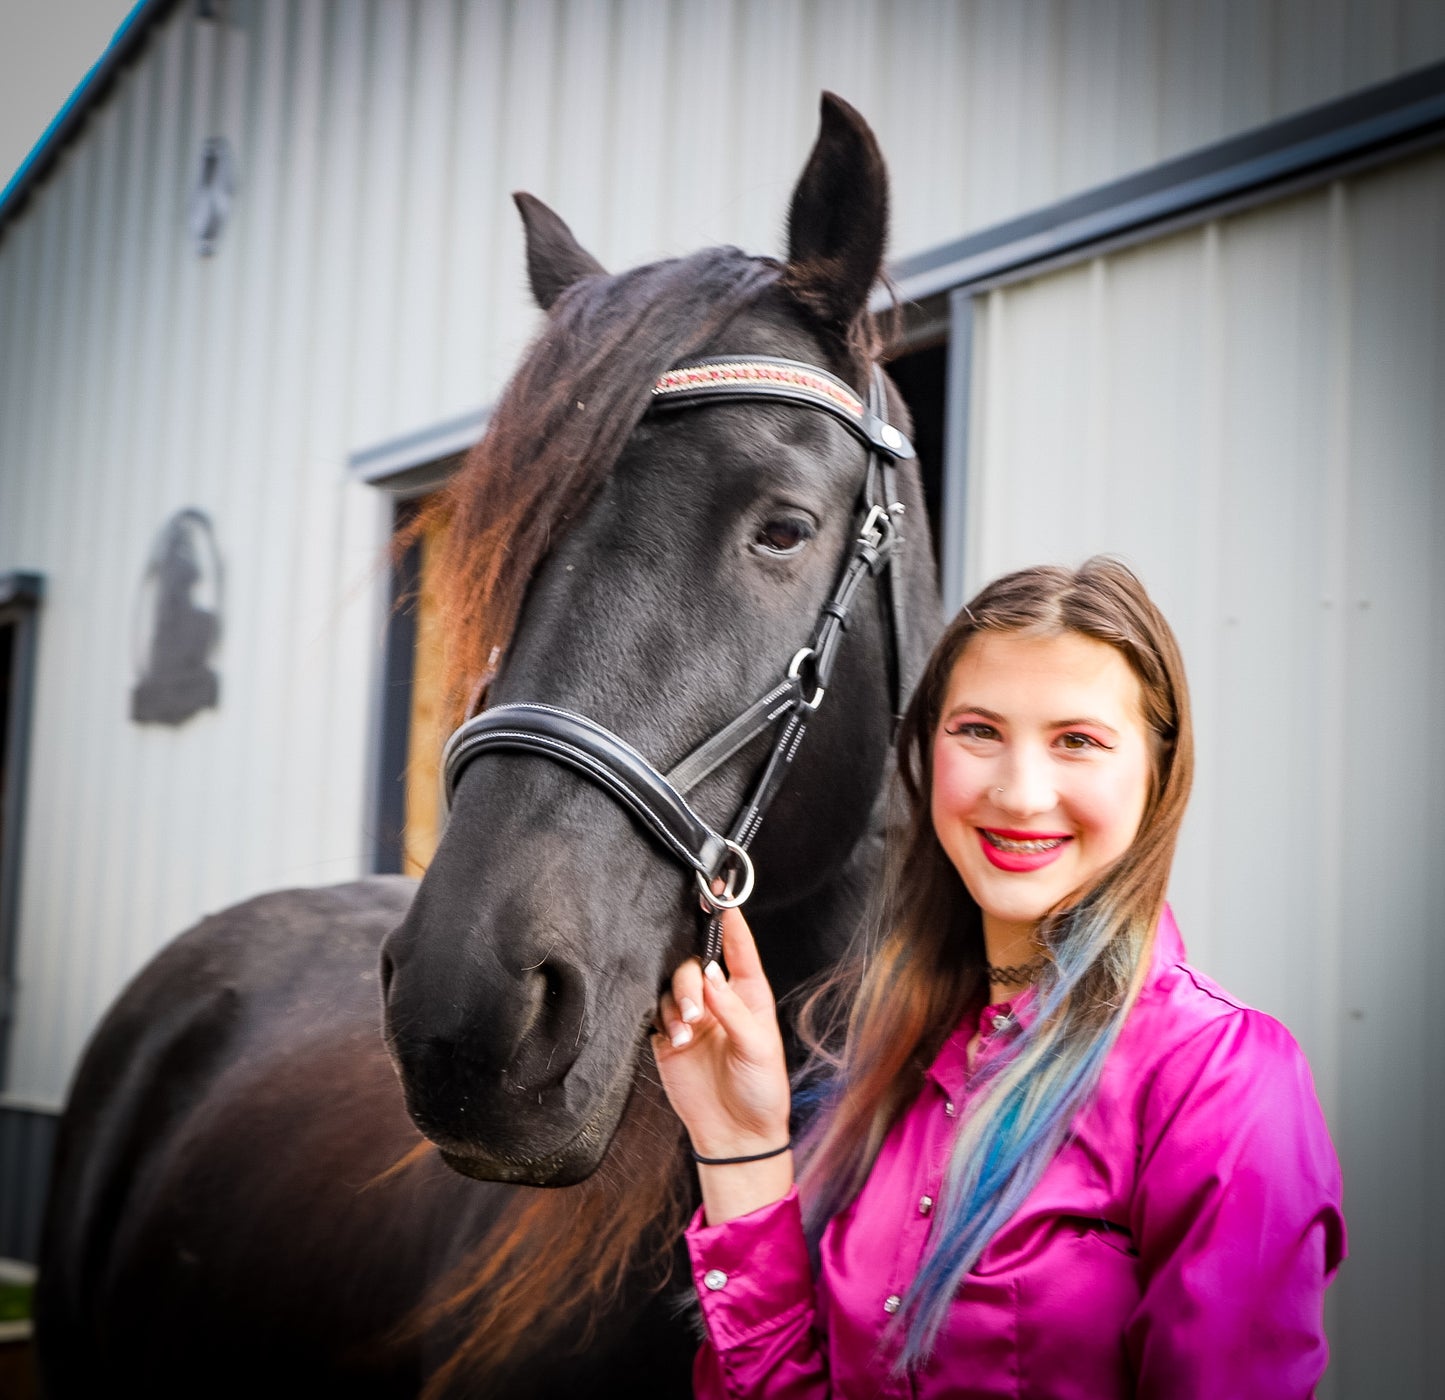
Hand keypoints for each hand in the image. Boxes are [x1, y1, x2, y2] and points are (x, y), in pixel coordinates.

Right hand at [651, 906, 790, 1163]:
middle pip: (696, 963)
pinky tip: (672, 1038)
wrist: (736, 1137)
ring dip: (676, 1003)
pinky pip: (656, 1013)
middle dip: (691, 978)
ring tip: (686, 1033)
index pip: (737, 946)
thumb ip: (732, 1010)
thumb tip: (710, 974)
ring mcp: (692, 1017)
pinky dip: (662, 1019)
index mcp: (748, 993)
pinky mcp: (669, 1038)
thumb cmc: (761, 1091)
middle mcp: (719, 999)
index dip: (727, 917)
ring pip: (672, 986)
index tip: (715, 890)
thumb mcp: (758, 1049)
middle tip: (696, 1010)